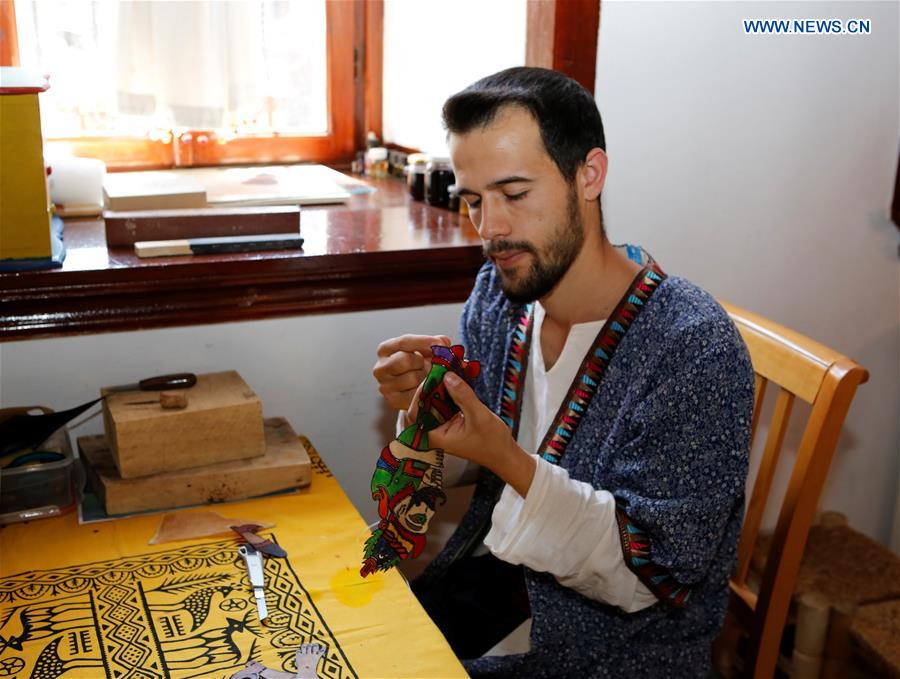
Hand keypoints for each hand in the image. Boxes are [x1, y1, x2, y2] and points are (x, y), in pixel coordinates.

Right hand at [373, 334, 450, 411]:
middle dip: (422, 362)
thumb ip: (434, 343)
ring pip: (412, 378)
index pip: (403, 342)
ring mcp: (385, 386)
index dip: (423, 341)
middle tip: (430, 365)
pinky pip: (415, 395)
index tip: (440, 344)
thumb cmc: (420, 365)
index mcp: (385, 350)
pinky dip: (425, 391)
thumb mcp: (425, 350)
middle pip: (406, 360)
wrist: (414, 388)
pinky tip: (427, 388)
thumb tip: (444, 342)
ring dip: (425, 377)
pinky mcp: (393, 401)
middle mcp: (380, 368)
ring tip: (428, 377)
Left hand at [429, 373, 536, 496]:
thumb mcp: (479, 417)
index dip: (420, 394)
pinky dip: (452, 388)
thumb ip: (463, 396)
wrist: (505, 453)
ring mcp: (443, 423)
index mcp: (435, 436)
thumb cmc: (492, 443)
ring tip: (451, 368)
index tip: (432, 378)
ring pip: (435, 399)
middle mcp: (435, 430)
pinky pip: (446, 400)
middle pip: (424, 403)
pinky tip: (459, 375)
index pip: (415, 413)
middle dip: (432, 385)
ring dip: (442, 384)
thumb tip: (447, 376)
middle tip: (442, 368)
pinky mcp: (452, 417)